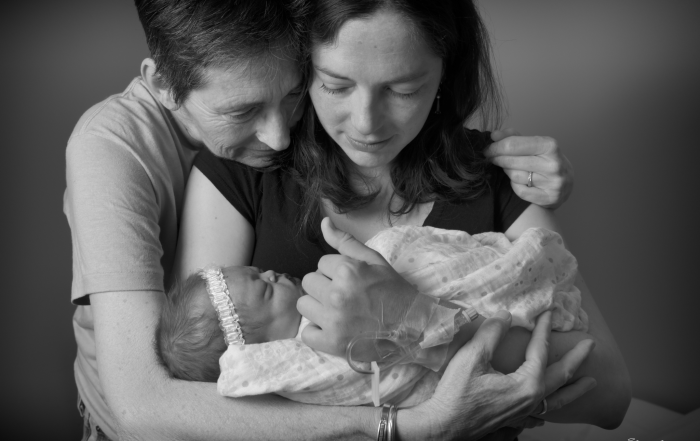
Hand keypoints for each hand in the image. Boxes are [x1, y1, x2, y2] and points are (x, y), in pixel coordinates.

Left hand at [298, 218, 421, 356]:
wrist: (411, 326)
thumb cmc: (393, 291)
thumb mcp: (373, 260)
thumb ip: (345, 242)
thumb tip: (323, 222)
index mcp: (347, 271)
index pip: (321, 263)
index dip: (335, 271)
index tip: (351, 280)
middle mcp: (337, 295)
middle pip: (309, 282)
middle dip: (324, 286)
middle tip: (344, 295)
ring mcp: (333, 321)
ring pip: (303, 305)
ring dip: (317, 307)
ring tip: (337, 311)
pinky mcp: (331, 343)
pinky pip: (306, 333)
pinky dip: (317, 332)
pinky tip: (334, 328)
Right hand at [398, 310, 596, 440]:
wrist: (443, 426)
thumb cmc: (457, 392)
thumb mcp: (473, 356)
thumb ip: (492, 333)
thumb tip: (506, 315)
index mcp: (526, 384)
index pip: (540, 351)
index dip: (544, 329)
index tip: (549, 313)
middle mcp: (531, 400)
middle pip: (561, 377)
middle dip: (577, 360)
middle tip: (591, 345)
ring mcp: (524, 414)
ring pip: (557, 400)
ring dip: (574, 389)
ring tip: (590, 383)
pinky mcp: (513, 421)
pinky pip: (541, 414)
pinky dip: (552, 407)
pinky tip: (549, 408)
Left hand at [485, 128, 573, 208]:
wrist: (567, 182)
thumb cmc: (545, 160)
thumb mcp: (534, 144)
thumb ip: (513, 138)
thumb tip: (494, 135)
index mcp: (549, 146)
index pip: (513, 145)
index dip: (496, 147)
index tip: (487, 149)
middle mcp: (553, 164)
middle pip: (511, 162)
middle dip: (497, 159)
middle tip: (491, 158)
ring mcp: (552, 183)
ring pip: (514, 176)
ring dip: (507, 171)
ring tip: (508, 168)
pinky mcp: (548, 198)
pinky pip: (520, 191)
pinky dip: (515, 185)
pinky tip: (519, 181)